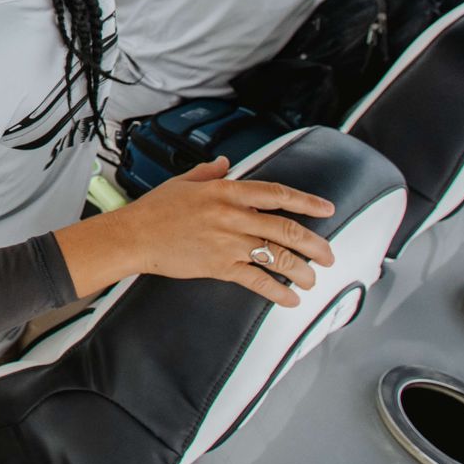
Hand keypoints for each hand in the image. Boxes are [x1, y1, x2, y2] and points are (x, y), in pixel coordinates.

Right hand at [54, 158, 335, 306]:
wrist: (134, 236)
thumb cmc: (154, 209)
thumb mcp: (183, 182)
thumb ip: (208, 172)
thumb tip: (224, 163)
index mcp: (226, 191)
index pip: (276, 193)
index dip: (306, 202)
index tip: (326, 208)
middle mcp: (233, 216)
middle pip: (285, 229)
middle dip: (314, 244)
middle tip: (329, 254)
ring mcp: (228, 242)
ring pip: (277, 256)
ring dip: (301, 270)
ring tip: (312, 279)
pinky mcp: (220, 266)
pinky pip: (256, 280)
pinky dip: (276, 291)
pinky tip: (289, 299)